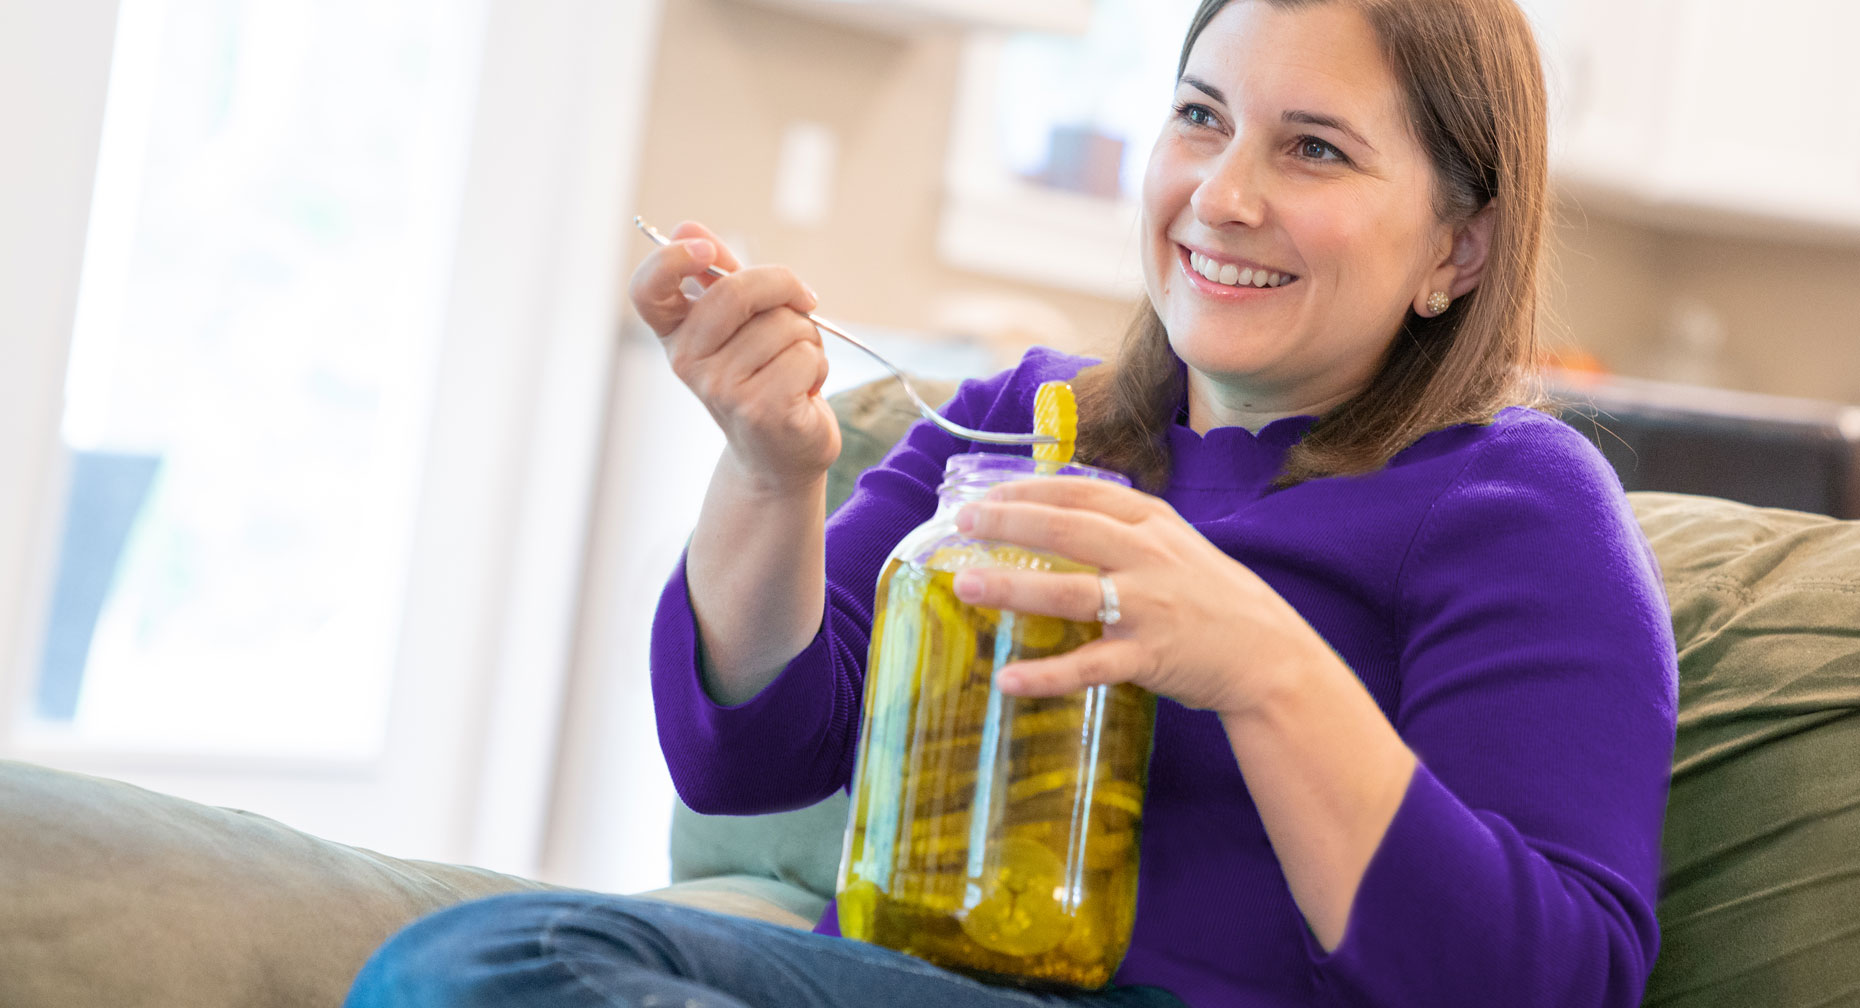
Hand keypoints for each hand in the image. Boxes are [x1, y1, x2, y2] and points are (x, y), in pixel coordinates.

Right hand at [628, 221, 839, 491]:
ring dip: (807, 339)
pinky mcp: (760, 411)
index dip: (671, 259)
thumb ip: (717, 274)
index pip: (648, 289)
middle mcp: (687, 361)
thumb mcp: (739, 323)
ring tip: (793, 367)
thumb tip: (687, 225)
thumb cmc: (763, 376)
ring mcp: (721, 389)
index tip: (708, 250)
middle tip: (803, 303)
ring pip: (785, 323)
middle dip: (783, 287)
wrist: (779, 453)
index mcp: (675, 333)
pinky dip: (818, 366)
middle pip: (737, 291)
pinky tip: (803, 391)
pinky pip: (806, 356)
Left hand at [950, 476, 1339, 715]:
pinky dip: (1047, 674)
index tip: (984, 494)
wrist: (1269, 654)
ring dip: (1013, 588)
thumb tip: (1051, 515)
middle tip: (960, 524)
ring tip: (967, 585)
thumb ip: (1121, 529)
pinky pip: (1089, 665)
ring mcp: (1148, 607)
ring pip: (1069, 593)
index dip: (1027, 491)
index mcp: (1151, 522)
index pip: (1079, 494)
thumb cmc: (1211, 596)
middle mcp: (1148, 556)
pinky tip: (1008, 678)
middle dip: (1007, 524)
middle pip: (1065, 531)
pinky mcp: (1149, 656)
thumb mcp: (1173, 544)